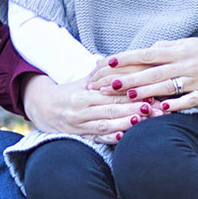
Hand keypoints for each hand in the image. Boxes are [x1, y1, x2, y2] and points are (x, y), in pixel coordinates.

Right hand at [22, 73, 153, 144]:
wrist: (42, 108)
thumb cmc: (68, 92)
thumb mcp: (82, 80)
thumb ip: (101, 73)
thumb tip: (119, 60)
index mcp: (83, 95)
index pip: (110, 94)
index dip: (130, 95)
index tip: (149, 94)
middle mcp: (80, 110)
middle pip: (111, 110)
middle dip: (134, 110)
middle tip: (155, 109)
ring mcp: (80, 125)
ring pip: (105, 125)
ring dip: (125, 124)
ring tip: (143, 121)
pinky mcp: (80, 136)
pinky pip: (96, 138)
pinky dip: (109, 138)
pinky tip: (122, 137)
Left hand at [87, 36, 197, 111]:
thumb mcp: (181, 44)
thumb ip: (160, 49)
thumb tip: (138, 53)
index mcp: (174, 51)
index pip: (145, 54)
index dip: (126, 58)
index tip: (107, 62)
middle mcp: (182, 64)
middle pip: (151, 72)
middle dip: (128, 80)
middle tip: (106, 86)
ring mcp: (194, 79)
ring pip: (167, 86)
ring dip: (148, 91)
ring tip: (129, 96)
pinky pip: (189, 100)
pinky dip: (176, 104)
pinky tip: (161, 109)